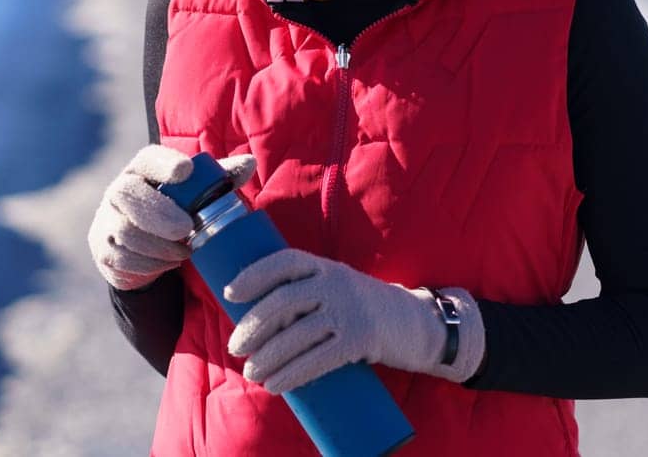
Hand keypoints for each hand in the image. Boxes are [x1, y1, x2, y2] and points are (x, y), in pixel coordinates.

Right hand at [89, 144, 257, 290]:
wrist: (141, 249)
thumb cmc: (176, 211)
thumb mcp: (198, 193)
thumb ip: (222, 178)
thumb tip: (248, 164)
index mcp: (142, 169)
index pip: (147, 158)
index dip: (163, 163)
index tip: (185, 171)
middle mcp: (119, 190)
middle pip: (128, 194)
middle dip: (158, 212)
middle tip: (186, 228)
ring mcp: (106, 220)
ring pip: (125, 231)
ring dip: (158, 245)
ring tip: (184, 251)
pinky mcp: (104, 250)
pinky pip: (123, 258)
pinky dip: (150, 263)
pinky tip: (168, 262)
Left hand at [223, 247, 484, 393]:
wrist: (417, 323)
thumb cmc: (365, 308)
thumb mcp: (339, 287)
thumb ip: (308, 294)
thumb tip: (260, 319)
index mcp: (326, 267)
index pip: (284, 262)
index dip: (254, 275)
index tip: (231, 294)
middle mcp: (336, 283)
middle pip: (284, 301)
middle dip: (254, 326)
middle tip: (235, 347)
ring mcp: (349, 310)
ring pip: (297, 335)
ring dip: (268, 357)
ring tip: (252, 372)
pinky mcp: (360, 339)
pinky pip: (318, 359)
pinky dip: (292, 374)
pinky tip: (276, 384)